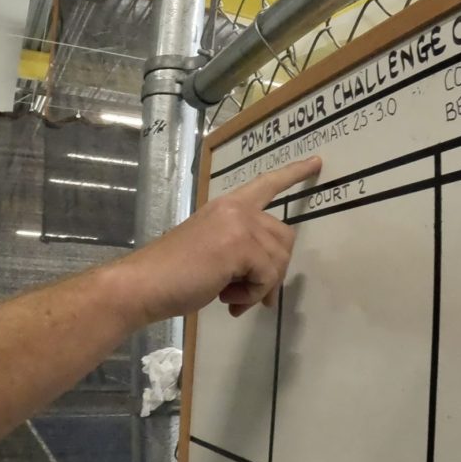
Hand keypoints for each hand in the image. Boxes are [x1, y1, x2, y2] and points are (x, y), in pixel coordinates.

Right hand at [113, 156, 321, 323]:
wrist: (143, 285)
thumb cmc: (172, 275)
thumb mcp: (214, 254)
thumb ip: (242, 256)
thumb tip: (269, 286)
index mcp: (227, 206)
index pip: (267, 184)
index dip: (294, 174)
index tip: (317, 162)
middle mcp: (237, 208)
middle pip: (284, 237)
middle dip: (274, 272)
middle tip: (252, 296)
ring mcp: (239, 224)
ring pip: (279, 259)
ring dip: (260, 287)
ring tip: (231, 297)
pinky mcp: (240, 245)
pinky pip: (268, 276)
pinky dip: (253, 295)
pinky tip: (227, 298)